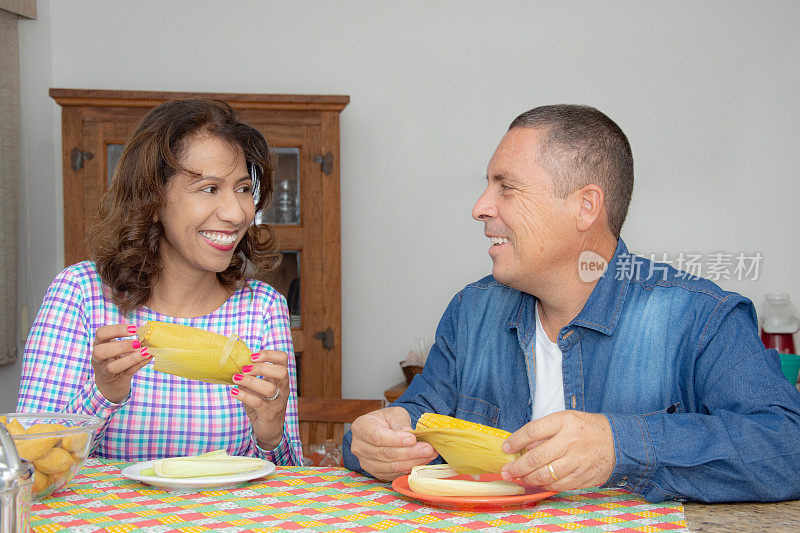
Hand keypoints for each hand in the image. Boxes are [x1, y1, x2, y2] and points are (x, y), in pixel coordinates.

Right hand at [91, 324, 151, 403]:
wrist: (111, 384)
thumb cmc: (116, 360)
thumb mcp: (119, 349)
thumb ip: (131, 343)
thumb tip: (148, 336)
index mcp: (99, 345)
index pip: (101, 333)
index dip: (116, 329)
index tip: (134, 329)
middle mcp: (98, 358)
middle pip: (100, 351)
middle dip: (120, 346)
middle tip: (137, 343)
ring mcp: (105, 372)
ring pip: (111, 367)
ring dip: (130, 359)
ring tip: (144, 352)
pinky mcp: (115, 381)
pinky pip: (126, 373)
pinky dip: (138, 364)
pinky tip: (148, 357)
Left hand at [231, 350, 289, 449]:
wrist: (269, 429)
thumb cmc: (263, 404)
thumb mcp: (259, 387)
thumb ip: (251, 375)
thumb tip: (236, 364)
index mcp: (280, 378)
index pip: (283, 359)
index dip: (269, 354)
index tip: (252, 357)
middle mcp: (283, 389)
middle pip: (281, 372)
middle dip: (261, 367)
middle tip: (245, 369)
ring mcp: (278, 402)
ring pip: (269, 388)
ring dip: (251, 381)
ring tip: (236, 378)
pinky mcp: (269, 414)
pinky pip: (258, 403)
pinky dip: (244, 396)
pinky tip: (234, 392)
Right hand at [350, 407, 437, 480]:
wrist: (382, 430)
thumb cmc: (387, 420)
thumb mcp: (394, 414)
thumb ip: (401, 423)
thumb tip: (409, 434)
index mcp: (361, 427)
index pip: (377, 437)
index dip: (396, 440)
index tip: (413, 439)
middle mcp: (359, 447)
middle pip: (386, 453)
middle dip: (410, 452)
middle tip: (428, 448)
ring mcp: (366, 462)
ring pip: (391, 466)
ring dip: (412, 462)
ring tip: (429, 455)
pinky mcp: (376, 473)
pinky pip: (394, 474)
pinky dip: (409, 469)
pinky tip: (422, 461)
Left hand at [500, 411, 615, 490]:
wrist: (618, 441)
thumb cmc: (587, 428)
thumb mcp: (566, 419)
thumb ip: (545, 431)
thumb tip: (523, 446)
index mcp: (564, 422)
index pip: (532, 432)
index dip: (515, 441)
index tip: (506, 448)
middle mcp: (570, 441)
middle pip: (536, 458)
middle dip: (517, 467)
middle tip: (506, 471)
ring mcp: (577, 461)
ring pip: (545, 475)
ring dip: (528, 478)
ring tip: (519, 477)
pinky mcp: (583, 477)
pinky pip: (558, 485)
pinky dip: (544, 486)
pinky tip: (537, 482)